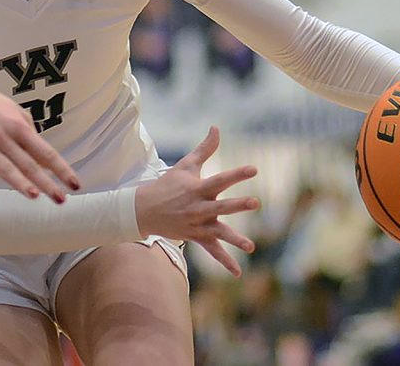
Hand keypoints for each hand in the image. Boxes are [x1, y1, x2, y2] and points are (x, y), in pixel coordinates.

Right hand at [0, 61, 80, 203]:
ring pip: (5, 168)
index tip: (75, 184)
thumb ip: (30, 134)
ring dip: (20, 183)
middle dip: (46, 183)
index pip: (45, 152)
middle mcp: (3, 136)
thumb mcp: (16, 112)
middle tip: (61, 199)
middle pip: (28, 164)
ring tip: (35, 195)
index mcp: (18, 127)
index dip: (62, 169)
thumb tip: (44, 159)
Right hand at [134, 125, 258, 275]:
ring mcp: (198, 224)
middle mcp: (199, 207)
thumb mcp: (186, 165)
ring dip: (234, 239)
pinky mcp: (196, 237)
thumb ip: (205, 148)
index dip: (237, 174)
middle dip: (237, 205)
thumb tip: (217, 127)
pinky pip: (212, 251)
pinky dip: (224, 261)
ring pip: (218, 233)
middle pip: (221, 206)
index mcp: (198, 188)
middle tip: (256, 203)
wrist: (143, 209)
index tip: (254, 169)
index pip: (221, 179)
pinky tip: (238, 272)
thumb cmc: (168, 184)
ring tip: (250, 247)